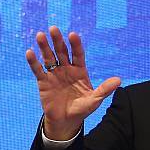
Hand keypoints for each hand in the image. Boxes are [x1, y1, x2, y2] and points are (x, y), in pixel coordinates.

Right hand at [26, 26, 120, 140]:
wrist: (66, 121)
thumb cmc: (82, 108)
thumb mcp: (95, 100)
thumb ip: (104, 89)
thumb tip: (119, 81)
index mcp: (80, 70)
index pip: (78, 54)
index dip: (75, 44)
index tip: (73, 34)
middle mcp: (67, 69)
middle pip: (62, 52)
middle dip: (58, 40)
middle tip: (54, 28)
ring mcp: (54, 74)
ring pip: (49, 58)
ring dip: (44, 47)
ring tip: (40, 35)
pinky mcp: (44, 82)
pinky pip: (38, 70)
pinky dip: (33, 62)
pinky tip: (30, 52)